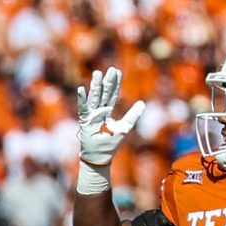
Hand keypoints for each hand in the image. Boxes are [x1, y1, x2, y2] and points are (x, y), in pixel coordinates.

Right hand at [74, 67, 144, 194]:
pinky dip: (82, 99)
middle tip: (111, 69)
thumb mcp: (125, 127)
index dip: (115, 83)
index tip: (117, 71)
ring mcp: (91, 115)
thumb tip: (143, 103)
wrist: (99, 156)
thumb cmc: (110, 143)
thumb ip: (133, 115)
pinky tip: (82, 89)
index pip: (112, 94)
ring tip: (97, 73)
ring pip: (95, 97)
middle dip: (108, 82)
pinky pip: (83, 108)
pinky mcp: (85, 121)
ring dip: (96, 86)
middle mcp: (99, 111)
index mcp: (107, 111)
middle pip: (104, 93)